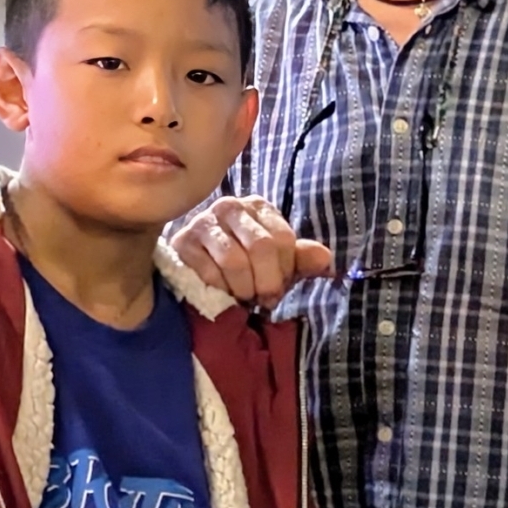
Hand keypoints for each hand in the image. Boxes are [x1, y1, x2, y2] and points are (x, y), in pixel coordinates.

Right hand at [172, 196, 332, 308]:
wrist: (197, 269)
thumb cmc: (246, 265)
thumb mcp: (278, 262)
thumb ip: (302, 260)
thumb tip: (326, 261)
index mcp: (259, 207)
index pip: (283, 238)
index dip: (285, 270)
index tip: (280, 288)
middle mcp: (230, 207)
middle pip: (261, 247)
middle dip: (266, 282)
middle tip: (263, 300)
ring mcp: (203, 221)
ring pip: (234, 261)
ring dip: (243, 289)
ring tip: (243, 297)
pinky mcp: (182, 242)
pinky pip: (208, 272)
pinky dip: (220, 290)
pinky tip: (222, 292)